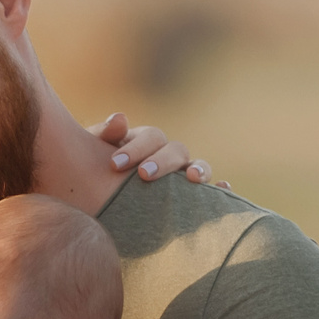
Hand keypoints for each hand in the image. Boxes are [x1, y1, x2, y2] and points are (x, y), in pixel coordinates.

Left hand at [88, 112, 228, 189]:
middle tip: (143, 175)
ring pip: (199, 167)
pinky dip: (222, 190)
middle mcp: (168, 156)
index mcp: (147, 142)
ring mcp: (182, 176)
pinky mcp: (190, 199)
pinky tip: (224, 190)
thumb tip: (119, 119)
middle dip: (162, 162)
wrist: (100, 199)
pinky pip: (212, 193)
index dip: (135, 148)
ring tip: (193, 179)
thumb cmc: (97, 171)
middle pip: (176, 150)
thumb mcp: (95, 152)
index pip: (151, 137)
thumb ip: (104, 136)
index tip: (115, 164)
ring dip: (200, 170)